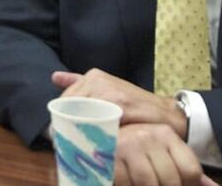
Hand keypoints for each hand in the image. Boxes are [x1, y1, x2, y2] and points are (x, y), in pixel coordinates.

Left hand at [53, 69, 186, 137]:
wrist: (167, 114)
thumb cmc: (135, 105)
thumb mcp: (107, 89)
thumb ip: (79, 83)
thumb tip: (55, 77)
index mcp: (93, 77)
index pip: (64, 99)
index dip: (60, 117)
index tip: (61, 132)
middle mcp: (98, 81)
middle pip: (70, 106)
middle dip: (66, 124)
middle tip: (66, 141)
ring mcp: (109, 92)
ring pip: (81, 114)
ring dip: (77, 130)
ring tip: (78, 144)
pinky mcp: (120, 105)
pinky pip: (98, 121)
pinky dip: (94, 133)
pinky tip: (94, 142)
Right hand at [113, 123, 217, 185]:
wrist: (92, 134)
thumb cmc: (132, 151)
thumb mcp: (161, 155)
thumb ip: (187, 172)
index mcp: (166, 134)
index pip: (192, 171)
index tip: (175, 185)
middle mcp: (148, 136)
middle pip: (172, 181)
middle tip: (153, 182)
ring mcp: (128, 145)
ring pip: (151, 183)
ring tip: (139, 181)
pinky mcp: (110, 157)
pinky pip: (129, 184)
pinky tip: (126, 181)